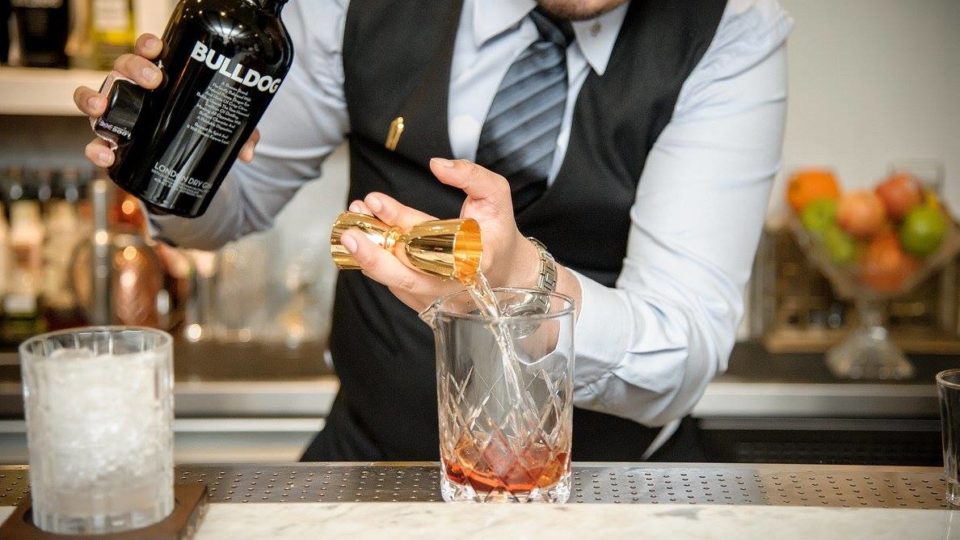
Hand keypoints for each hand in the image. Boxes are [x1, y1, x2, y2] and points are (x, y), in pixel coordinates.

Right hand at [73, 33, 259, 168]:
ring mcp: (117, 113)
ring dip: (94, 98)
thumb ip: (237, 133)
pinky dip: (95, 148)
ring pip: (97, 96)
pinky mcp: (110, 140)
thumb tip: (248, 151)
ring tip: (102, 106)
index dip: (148, 46)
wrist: (179, 162)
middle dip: (133, 69)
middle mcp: (132, 89)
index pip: (147, 52)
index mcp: (157, 76)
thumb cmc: (193, 128)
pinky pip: (95, 141)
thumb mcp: (218, 127)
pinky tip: (105, 154)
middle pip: (122, 68)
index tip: (158, 49)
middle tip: (154, 80)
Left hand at [340, 158, 541, 312]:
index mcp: (475, 261)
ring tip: (351, 223)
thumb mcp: (496, 195)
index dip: (402, 221)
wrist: (505, 271)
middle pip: (405, 276)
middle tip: (348, 232)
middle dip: (372, 255)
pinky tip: (364, 235)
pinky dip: (376, 260)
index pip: (433, 244)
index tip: (376, 200)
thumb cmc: (498, 232)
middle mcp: (453, 285)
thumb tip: (437, 165)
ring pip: (394, 279)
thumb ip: (472, 176)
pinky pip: (393, 282)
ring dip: (368, 254)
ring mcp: (436, 298)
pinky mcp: (423, 301)